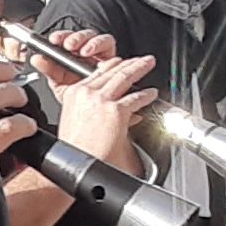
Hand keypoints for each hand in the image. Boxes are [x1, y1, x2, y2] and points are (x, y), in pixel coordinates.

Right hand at [50, 49, 158, 174]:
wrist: (77, 165)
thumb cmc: (75, 150)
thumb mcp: (73, 121)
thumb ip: (89, 109)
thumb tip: (108, 108)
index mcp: (74, 94)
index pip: (96, 73)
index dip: (112, 66)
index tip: (120, 63)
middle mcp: (86, 93)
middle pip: (112, 71)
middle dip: (129, 63)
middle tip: (141, 60)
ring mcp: (101, 101)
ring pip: (124, 77)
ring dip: (139, 69)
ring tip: (148, 65)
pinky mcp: (115, 111)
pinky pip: (135, 98)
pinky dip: (146, 95)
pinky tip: (151, 94)